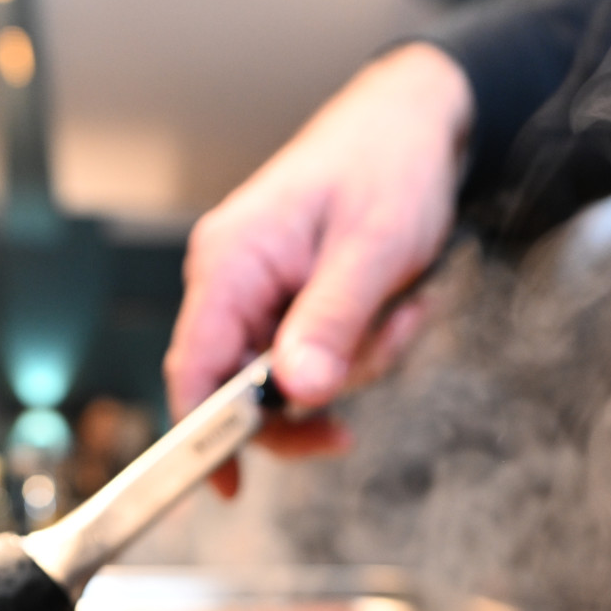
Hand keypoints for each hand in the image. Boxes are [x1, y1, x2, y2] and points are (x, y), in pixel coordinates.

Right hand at [163, 42, 472, 495]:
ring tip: (401, 306)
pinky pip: (318, 359)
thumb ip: (331, 322)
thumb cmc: (389, 163)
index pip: (194, 369)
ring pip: (294, 381)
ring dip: (359, 361)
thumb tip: (298, 392)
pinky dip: (364, 347)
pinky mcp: (290, 303)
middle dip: (326, 387)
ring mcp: (259, 293)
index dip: (204, 436)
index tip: (228, 488)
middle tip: (388, 342)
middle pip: (249, 389)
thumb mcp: (372, 247)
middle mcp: (231, 280)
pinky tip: (395, 306)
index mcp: (229, 262)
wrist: (417, 123)